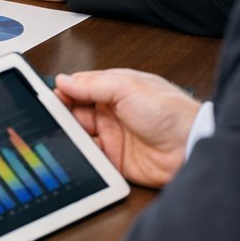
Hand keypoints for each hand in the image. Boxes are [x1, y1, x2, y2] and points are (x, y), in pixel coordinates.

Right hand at [53, 69, 200, 187]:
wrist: (191, 146)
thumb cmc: (170, 111)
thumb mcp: (127, 87)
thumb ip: (92, 84)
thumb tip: (63, 80)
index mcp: (115, 90)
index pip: (80, 88)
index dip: (64, 91)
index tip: (48, 96)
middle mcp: (112, 112)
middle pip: (75, 112)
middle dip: (62, 114)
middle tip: (51, 117)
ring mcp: (113, 136)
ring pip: (79, 134)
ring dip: (70, 134)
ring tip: (62, 133)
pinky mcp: (115, 160)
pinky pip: (90, 157)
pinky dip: (80, 155)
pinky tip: (75, 150)